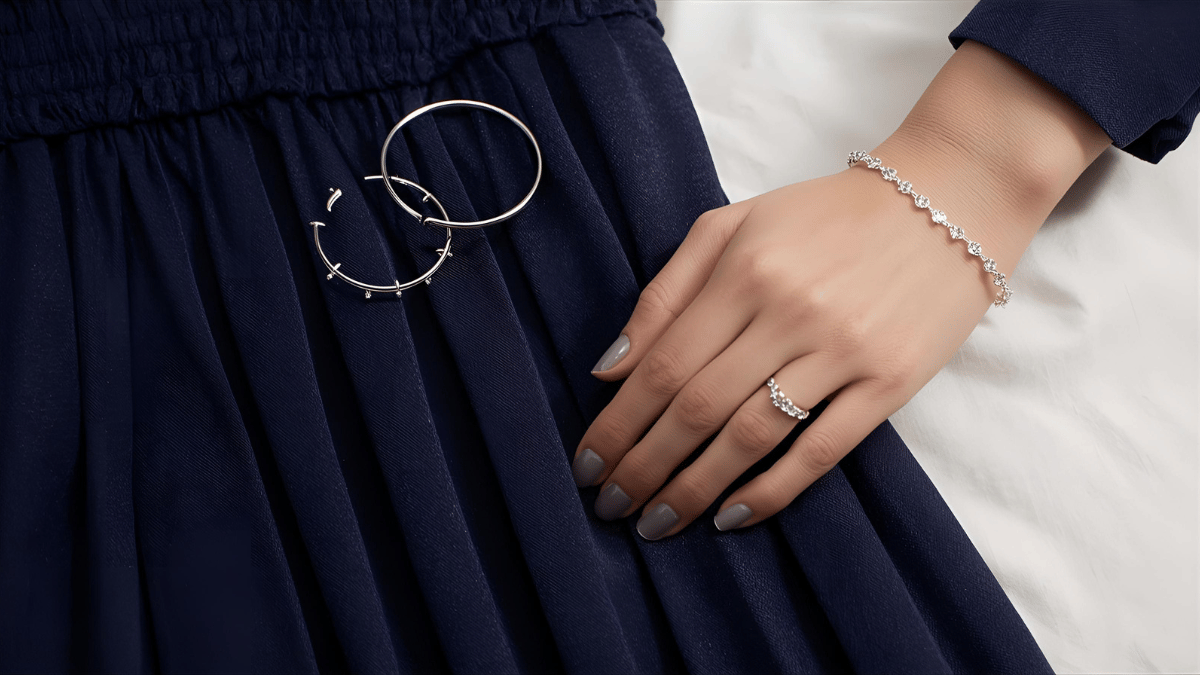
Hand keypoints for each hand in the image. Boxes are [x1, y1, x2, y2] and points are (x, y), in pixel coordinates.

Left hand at [570, 40, 1111, 538]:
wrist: (947, 198)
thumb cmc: (826, 214)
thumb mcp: (733, 225)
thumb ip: (666, 293)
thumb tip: (609, 367)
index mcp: (743, 271)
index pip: (661, 366)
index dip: (617, 425)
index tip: (588, 466)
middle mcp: (788, 312)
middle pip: (696, 408)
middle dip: (643, 466)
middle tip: (611, 506)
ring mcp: (842, 350)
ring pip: (751, 437)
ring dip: (694, 489)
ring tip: (657, 522)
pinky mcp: (890, 382)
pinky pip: (821, 450)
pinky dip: (773, 491)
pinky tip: (731, 517)